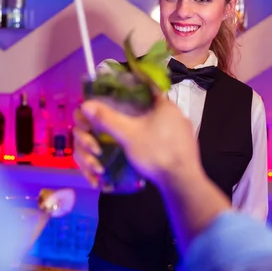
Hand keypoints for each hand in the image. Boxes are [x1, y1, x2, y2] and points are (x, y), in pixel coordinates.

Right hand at [78, 95, 203, 186]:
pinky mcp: (185, 148)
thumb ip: (107, 119)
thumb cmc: (156, 152)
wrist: (182, 182)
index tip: (117, 95)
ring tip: (129, 134)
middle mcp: (178, 115)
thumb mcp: (128, 135)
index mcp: (166, 105)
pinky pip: (165, 137)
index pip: (148, 88)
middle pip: (152, 107)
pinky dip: (152, 140)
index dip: (131, 90)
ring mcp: (184, 132)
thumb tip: (86, 105)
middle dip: (136, 112)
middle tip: (120, 117)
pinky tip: (143, 148)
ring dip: (144, 127)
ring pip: (159, 123)